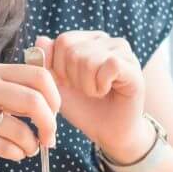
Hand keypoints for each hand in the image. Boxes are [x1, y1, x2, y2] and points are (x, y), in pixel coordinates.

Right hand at [0, 61, 61, 162]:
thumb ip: (14, 89)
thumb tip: (53, 103)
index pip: (39, 76)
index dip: (55, 98)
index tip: (54, 114)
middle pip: (34, 101)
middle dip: (49, 124)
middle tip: (49, 138)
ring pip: (19, 129)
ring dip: (31, 144)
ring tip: (28, 148)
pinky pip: (3, 147)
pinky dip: (16, 153)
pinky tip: (14, 153)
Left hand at [33, 32, 147, 162]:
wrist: (107, 132)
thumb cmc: (84, 107)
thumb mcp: (57, 85)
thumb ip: (46, 62)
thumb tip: (40, 39)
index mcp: (87, 39)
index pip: (63, 40)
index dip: (59, 68)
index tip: (70, 83)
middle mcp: (106, 39)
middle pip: (74, 51)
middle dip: (73, 79)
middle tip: (85, 90)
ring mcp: (122, 50)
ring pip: (89, 60)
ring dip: (87, 85)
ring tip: (96, 92)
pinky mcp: (132, 66)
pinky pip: (109, 66)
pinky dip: (101, 85)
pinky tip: (107, 91)